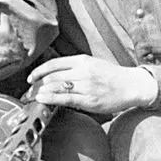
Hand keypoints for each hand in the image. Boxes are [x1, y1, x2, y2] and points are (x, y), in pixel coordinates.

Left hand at [26, 55, 157, 113]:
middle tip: (28, 91)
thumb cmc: (111, 76)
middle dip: (37, 84)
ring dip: (41, 92)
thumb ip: (74, 67)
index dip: (38, 71)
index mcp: (82, 60)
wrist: (132, 85)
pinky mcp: (90, 100)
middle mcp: (83, 71)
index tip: (29, 78)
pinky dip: (51, 98)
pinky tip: (42, 99)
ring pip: (57, 87)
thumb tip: (52, 74)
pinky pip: (66, 99)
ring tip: (33, 96)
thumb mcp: (92, 64)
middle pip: (52, 76)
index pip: (54, 64)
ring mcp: (87, 86)